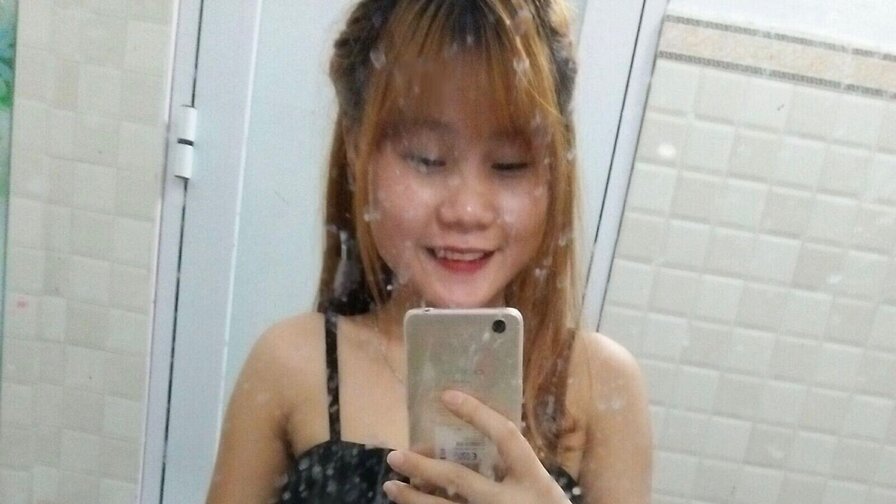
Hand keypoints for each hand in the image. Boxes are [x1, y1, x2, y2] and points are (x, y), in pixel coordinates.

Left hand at [383, 390, 570, 503]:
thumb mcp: (540, 486)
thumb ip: (511, 467)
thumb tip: (463, 444)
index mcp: (532, 479)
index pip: (505, 436)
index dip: (477, 413)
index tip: (447, 396)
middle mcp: (510, 501)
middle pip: (459, 479)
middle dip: (423, 466)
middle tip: (394, 455)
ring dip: (412, 498)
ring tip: (390, 485)